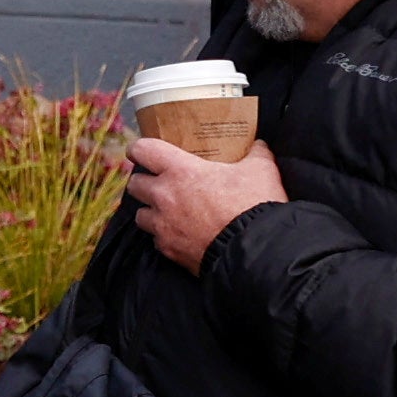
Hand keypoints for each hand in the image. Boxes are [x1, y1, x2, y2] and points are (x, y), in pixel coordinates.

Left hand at [126, 132, 286, 269]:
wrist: (253, 250)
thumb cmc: (253, 204)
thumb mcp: (261, 170)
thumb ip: (256, 153)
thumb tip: (259, 145)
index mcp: (180, 171)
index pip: (143, 150)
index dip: (139, 149)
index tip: (142, 153)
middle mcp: (164, 196)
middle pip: (134, 184)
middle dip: (144, 182)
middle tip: (159, 183)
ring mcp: (163, 224)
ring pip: (140, 214)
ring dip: (151, 211)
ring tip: (167, 211)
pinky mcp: (168, 248)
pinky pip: (156, 239)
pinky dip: (164, 235)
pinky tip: (179, 234)